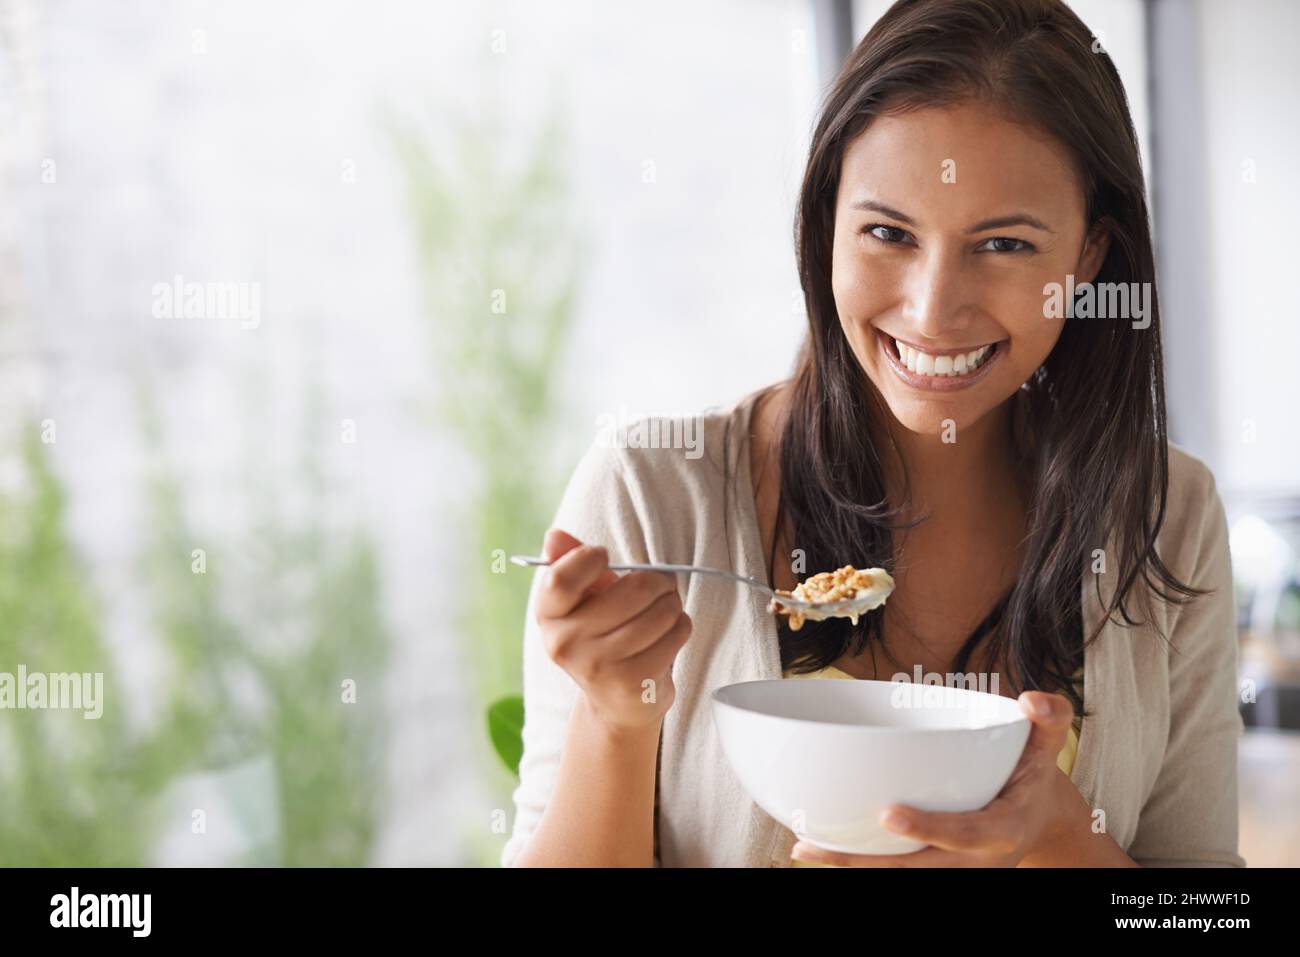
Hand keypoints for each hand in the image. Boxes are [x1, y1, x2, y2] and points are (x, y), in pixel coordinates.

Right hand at [534, 528, 692, 734]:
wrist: (614, 703)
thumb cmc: (601, 637)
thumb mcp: (582, 600)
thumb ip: (569, 564)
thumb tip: (555, 536)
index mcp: (548, 616)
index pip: (560, 580)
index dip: (588, 559)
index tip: (604, 558)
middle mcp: (566, 644)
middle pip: (633, 591)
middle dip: (658, 581)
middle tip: (661, 584)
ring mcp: (599, 666)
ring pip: (661, 612)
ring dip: (673, 604)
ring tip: (666, 609)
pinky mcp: (633, 683)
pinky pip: (675, 635)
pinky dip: (681, 626)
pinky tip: (670, 632)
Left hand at [791, 690, 1088, 866]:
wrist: (1037, 821)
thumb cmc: (1031, 777)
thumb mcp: (1046, 749)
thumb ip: (1049, 721)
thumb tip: (1032, 700)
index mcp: (1002, 830)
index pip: (964, 833)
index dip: (929, 828)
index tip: (888, 814)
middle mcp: (973, 862)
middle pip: (917, 869)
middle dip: (867, 861)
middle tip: (819, 844)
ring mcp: (951, 871)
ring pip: (898, 876)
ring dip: (851, 865)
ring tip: (804, 847)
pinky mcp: (932, 869)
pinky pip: (892, 871)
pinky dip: (857, 862)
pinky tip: (817, 846)